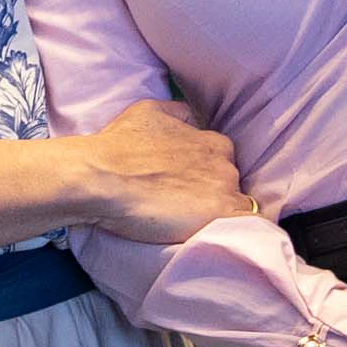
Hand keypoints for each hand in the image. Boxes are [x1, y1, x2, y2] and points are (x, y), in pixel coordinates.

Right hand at [76, 99, 255, 245]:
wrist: (104, 176)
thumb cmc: (119, 144)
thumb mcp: (150, 111)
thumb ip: (179, 113)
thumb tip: (192, 117)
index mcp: (212, 140)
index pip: (223, 159)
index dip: (206, 172)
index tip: (188, 182)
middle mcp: (223, 162)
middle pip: (230, 182)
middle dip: (213, 190)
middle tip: (185, 202)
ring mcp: (224, 189)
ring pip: (237, 206)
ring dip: (220, 211)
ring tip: (192, 222)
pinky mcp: (219, 215)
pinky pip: (242, 226)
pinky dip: (234, 231)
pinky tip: (215, 235)